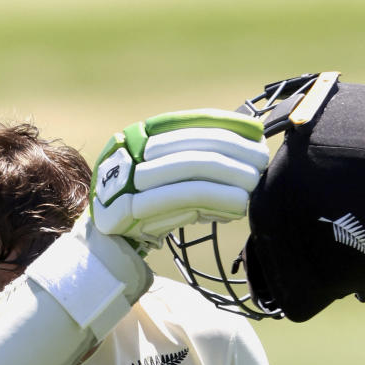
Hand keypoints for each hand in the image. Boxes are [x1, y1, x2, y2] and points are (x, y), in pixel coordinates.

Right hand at [91, 110, 267, 250]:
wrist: (104, 242)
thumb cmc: (144, 207)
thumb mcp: (165, 176)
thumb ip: (193, 161)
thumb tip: (242, 151)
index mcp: (142, 134)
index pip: (190, 122)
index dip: (225, 125)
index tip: (257, 133)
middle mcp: (132, 150)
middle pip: (192, 144)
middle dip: (232, 152)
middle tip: (260, 163)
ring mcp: (128, 178)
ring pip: (188, 169)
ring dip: (226, 177)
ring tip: (252, 186)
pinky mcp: (130, 208)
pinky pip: (181, 199)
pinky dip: (213, 200)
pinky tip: (236, 206)